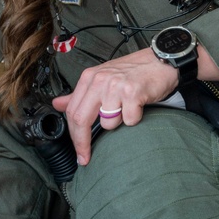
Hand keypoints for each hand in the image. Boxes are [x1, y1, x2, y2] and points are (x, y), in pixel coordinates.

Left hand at [51, 47, 178, 164]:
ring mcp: (115, 86)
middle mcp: (99, 81)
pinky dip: (134, 118)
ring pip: (107, 123)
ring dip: (117, 123)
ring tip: (126, 108)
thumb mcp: (102, 78)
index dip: (72, 135)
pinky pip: (129, 120)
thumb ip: (79, 94)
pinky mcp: (133, 93)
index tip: (77, 150)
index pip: (72, 111)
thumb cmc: (132, 72)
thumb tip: (57, 104)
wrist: (161, 60)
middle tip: (85, 158)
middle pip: (81, 119)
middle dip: (82, 143)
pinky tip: (138, 105)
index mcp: (89, 78)